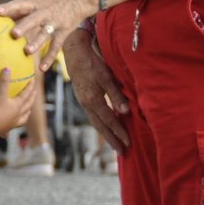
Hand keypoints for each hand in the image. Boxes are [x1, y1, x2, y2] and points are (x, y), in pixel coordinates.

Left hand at [0, 0, 100, 72]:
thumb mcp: (38, 0)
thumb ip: (22, 9)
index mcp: (36, 3)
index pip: (20, 4)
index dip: (9, 7)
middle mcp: (45, 12)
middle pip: (33, 19)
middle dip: (24, 26)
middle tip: (13, 34)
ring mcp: (55, 22)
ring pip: (45, 33)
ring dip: (37, 42)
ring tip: (27, 51)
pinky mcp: (64, 31)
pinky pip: (56, 46)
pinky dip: (49, 57)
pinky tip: (42, 68)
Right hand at [0, 67, 39, 134]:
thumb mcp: (0, 94)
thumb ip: (4, 81)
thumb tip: (7, 68)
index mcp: (17, 106)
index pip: (26, 95)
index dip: (29, 87)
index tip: (33, 81)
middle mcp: (17, 115)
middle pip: (27, 106)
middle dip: (31, 99)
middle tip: (35, 94)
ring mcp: (12, 124)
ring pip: (23, 118)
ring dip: (27, 114)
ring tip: (28, 112)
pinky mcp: (5, 130)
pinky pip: (13, 127)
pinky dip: (14, 125)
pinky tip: (11, 125)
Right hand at [62, 31, 130, 149]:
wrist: (74, 52)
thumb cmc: (92, 61)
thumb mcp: (106, 76)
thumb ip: (115, 94)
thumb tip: (125, 111)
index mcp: (93, 100)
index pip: (109, 120)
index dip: (119, 131)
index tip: (129, 142)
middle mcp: (86, 103)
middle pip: (100, 126)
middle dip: (111, 139)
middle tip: (122, 152)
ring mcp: (83, 101)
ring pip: (96, 122)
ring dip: (106, 133)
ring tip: (115, 144)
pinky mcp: (83, 97)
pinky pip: (93, 115)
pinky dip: (101, 124)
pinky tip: (106, 125)